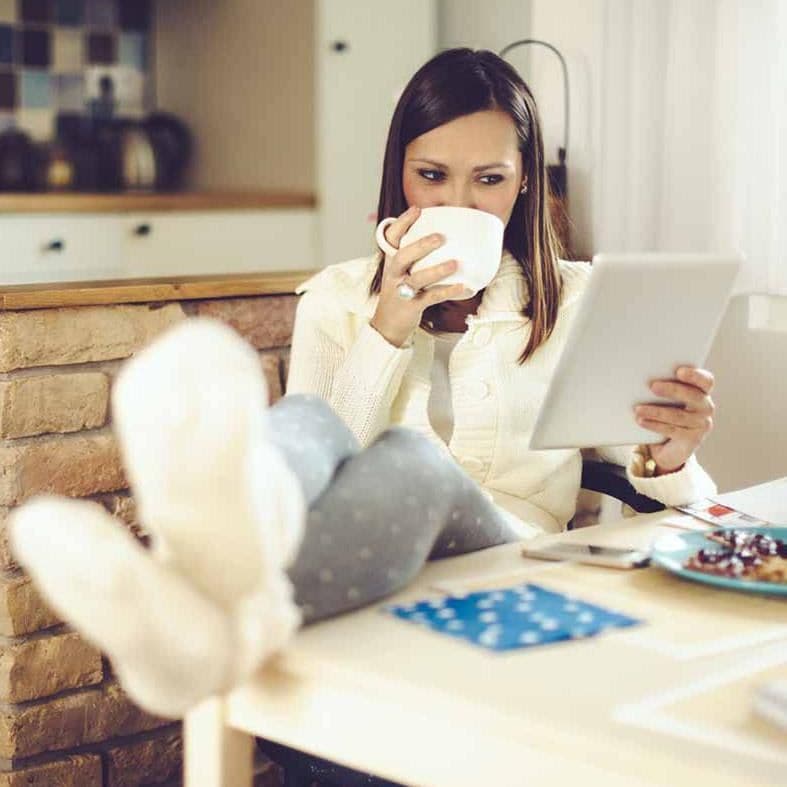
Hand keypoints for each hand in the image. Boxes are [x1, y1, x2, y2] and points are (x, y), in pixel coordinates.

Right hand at [370, 206, 468, 346]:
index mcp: (392, 261)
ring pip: (417, 279)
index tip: (417, 210)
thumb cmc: (400, 293)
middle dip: (420, 246)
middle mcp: (393, 274)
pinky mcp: (411, 306)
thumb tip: (446, 236)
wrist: (387, 325)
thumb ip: (415, 256)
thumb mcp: (401, 271)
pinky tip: (463, 287)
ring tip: (455, 263)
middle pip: (403, 257)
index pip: (392, 238)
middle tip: (440, 237)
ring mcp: (401, 290)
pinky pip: (431, 298)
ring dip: (437, 270)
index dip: (403, 223)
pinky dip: (448, 292)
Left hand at [634, 366, 715, 473]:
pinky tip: (641, 420)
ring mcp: (701, 425)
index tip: (679, 371)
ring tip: (638, 408)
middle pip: (693, 396)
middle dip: (672, 390)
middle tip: (653, 386)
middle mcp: (705, 407)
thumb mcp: (665, 399)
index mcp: (702, 392)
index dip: (695, 375)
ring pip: (678, 415)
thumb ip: (662, 388)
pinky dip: (655, 425)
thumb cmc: (665, 414)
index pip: (706, 381)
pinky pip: (672, 430)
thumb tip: (641, 378)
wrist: (667, 446)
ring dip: (656, 411)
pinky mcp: (693, 440)